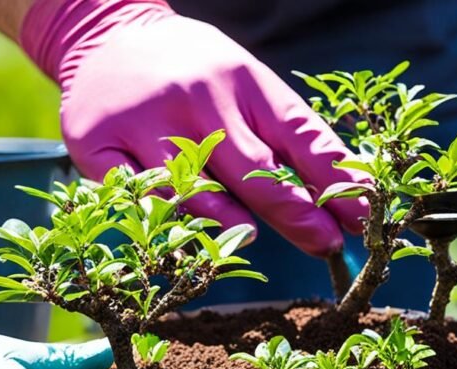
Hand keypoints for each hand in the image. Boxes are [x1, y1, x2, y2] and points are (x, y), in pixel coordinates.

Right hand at [21, 0, 367, 257]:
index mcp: (244, 80)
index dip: (335, 183)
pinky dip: (160, 221)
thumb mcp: (247, 82)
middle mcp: (197, 97)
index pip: (300, 137)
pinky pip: (134, 197)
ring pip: (192, 190)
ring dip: (229, 223)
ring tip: (251, 238)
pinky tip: (180, 236)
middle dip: (296, 215)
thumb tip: (347, 193)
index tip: (362, 219)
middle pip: (253, 171)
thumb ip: (288, 133)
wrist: (107, 33)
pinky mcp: (95, 141)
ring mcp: (144, 121)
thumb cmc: (195, 69)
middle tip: (325, 246)